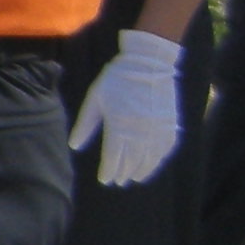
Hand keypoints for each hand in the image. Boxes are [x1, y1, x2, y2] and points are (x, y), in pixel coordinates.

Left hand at [69, 28, 183, 187]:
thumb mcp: (95, 99)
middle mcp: (140, 130)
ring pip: (151, 157)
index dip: (109, 171)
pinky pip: (167, 146)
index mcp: (119, 125)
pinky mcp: (170, 122)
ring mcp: (158, 127)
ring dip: (143, 169)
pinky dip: (160, 158)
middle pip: (132, 160)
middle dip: (124, 172)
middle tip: (118, 181)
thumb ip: (85, 124)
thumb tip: (74, 146)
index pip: (114, 157)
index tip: (105, 180)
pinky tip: (154, 162)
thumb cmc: (116, 80)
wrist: (148, 63)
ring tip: (135, 178)